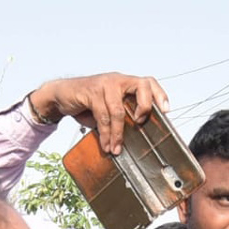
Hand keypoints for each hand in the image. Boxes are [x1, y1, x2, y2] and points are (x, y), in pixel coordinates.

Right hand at [28, 73, 168, 154]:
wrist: (62, 95)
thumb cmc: (89, 102)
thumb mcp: (109, 107)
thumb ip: (123, 115)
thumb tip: (136, 134)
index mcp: (126, 83)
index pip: (149, 82)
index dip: (160, 95)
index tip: (166, 111)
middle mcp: (118, 80)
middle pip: (142, 86)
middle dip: (145, 106)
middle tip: (139, 123)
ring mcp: (105, 83)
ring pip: (118, 110)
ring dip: (118, 133)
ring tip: (116, 148)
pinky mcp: (91, 91)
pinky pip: (103, 116)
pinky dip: (105, 134)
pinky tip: (106, 143)